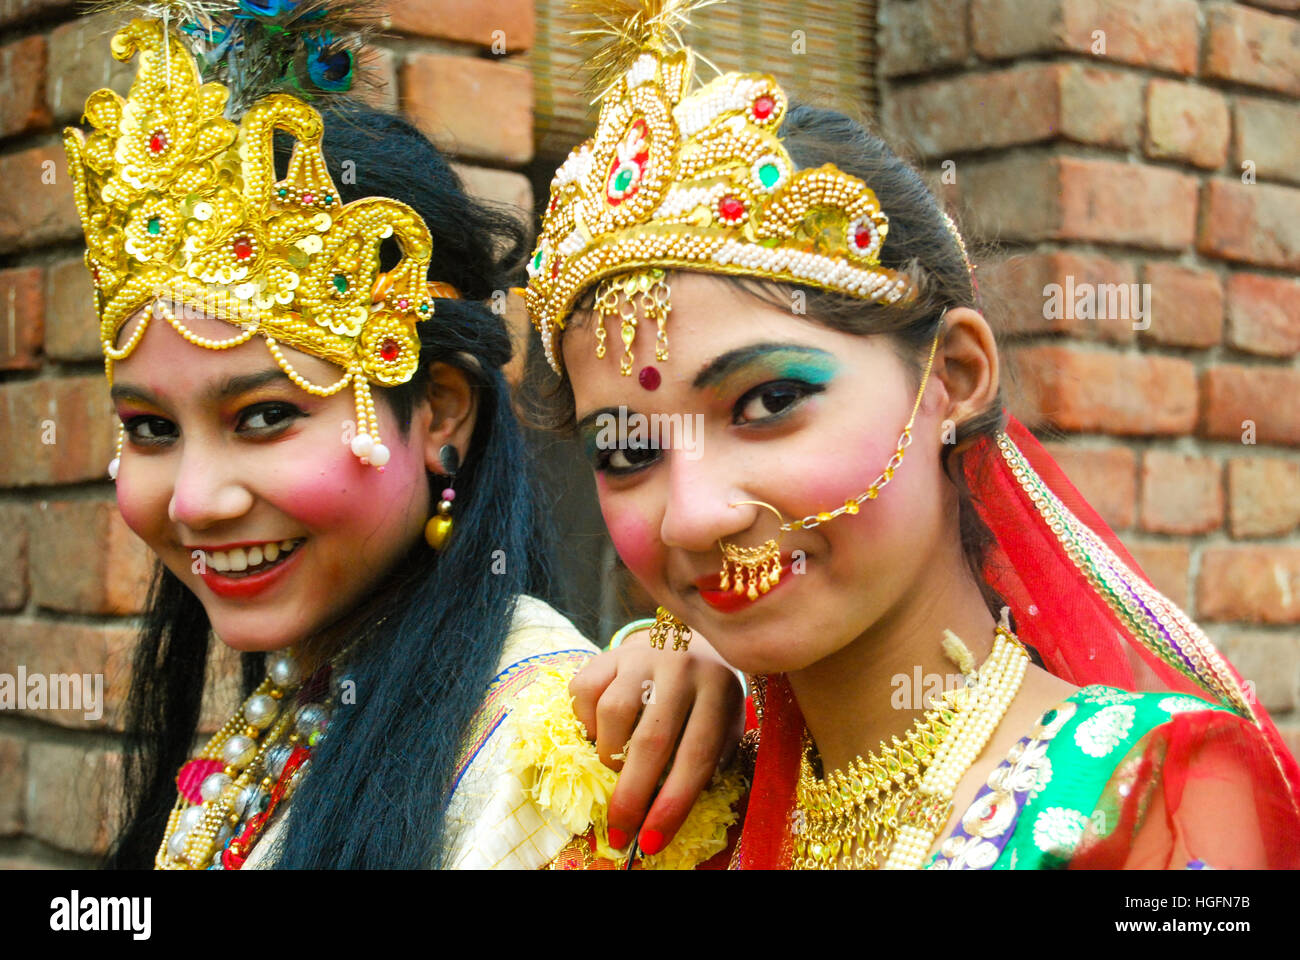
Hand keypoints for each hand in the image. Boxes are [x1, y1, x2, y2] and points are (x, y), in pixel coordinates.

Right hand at [569, 629, 744, 855]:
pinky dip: (587, 721)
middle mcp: (681, 667)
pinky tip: (603, 728)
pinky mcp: (611, 652)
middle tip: (619, 831)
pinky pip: (584, 692)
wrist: (691, 640)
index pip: (695, 757)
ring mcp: (643, 655)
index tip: (651, 842)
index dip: (672, 805)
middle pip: (650, 741)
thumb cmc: (708, 697)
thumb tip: (668, 812)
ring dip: (609, 754)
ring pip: (612, 715)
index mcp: (718, 690)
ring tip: (617, 763)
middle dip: (631, 796)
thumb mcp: (724, 724)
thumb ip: (709, 761)